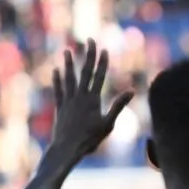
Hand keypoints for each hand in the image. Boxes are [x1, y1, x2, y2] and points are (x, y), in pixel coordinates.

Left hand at [49, 39, 133, 159]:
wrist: (67, 148)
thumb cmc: (90, 139)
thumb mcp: (109, 124)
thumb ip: (118, 106)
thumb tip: (132, 91)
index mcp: (93, 99)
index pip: (99, 76)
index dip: (102, 62)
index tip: (104, 49)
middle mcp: (80, 96)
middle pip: (85, 72)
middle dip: (88, 55)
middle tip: (89, 40)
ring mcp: (68, 100)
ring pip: (69, 78)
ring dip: (69, 63)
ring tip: (67, 50)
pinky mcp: (60, 107)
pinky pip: (58, 90)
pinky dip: (57, 80)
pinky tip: (56, 71)